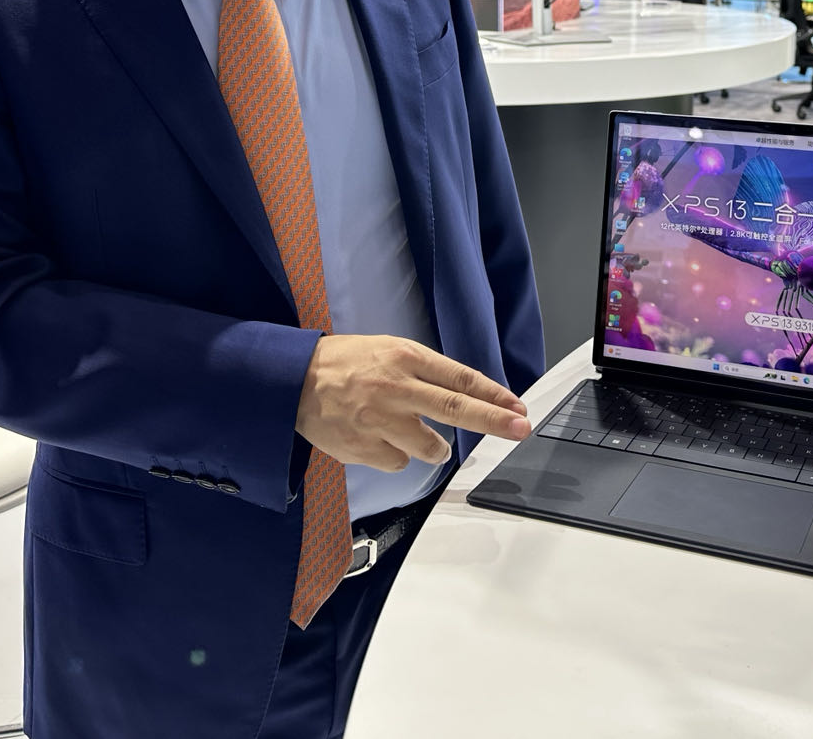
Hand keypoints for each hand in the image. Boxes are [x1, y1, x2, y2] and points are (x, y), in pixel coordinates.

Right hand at [295, 335, 530, 471]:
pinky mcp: (363, 448)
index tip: (517, 406)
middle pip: (455, 408)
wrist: (292, 380)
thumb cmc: (347, 363)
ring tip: (415, 432)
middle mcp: (396, 388)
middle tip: (521, 428)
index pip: (459, 378)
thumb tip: (466, 394)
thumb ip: (426, 371)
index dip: (492, 394)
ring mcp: (379, 420)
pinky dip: (397, 454)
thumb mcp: (389, 350)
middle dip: (493, 420)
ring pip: (431, 447)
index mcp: (405, 358)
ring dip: (436, 447)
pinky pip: (399, 462)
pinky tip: (378, 438)